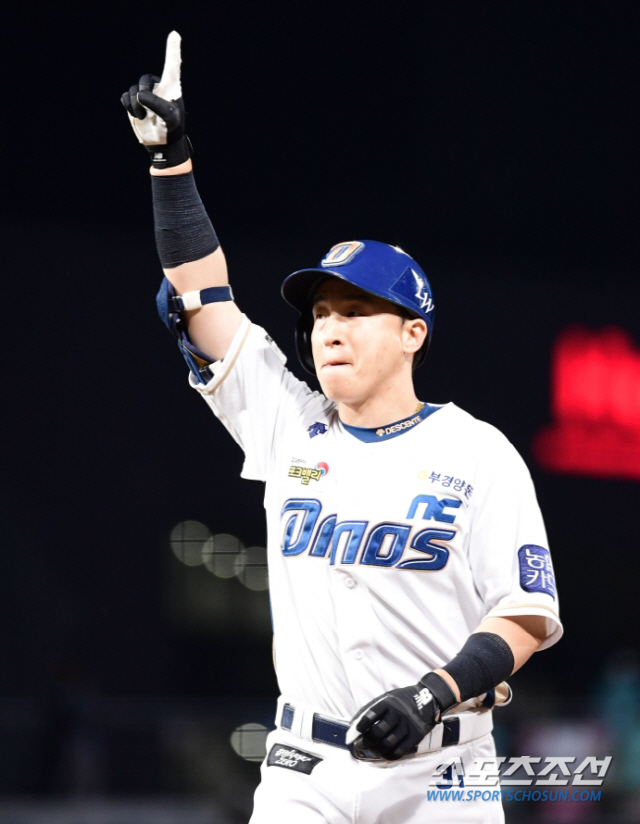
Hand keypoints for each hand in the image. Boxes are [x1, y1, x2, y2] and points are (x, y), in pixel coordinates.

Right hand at [121, 31, 188, 166]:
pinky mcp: (134, 102)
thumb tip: (140, 95)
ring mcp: (145, 94)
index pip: (172, 65)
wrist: (161, 143)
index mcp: (171, 87)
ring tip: (145, 117)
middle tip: (149, 109)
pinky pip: (125, 97)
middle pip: (145, 79)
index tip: (174, 34)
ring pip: (133, 90)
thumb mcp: (169, 117)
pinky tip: (138, 116)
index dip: (173, 49)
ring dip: (137, 106)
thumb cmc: (171, 129)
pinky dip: (129, 107)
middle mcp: (158, 87)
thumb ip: (157, 104)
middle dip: (144, 95)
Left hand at [346, 672, 456, 760]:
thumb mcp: (388, 696)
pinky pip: (400, 750)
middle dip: (365, 741)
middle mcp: (397, 714)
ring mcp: (407, 726)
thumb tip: (355, 722)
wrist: (428, 699)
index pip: (370, 715)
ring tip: (370, 750)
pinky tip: (384, 753)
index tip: (352, 734)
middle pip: (378, 732)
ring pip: (388, 743)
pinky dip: (389, 754)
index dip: (359, 726)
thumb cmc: (403, 699)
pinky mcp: (415, 736)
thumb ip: (374, 707)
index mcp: (388, 703)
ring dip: (376, 749)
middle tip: (359, 745)